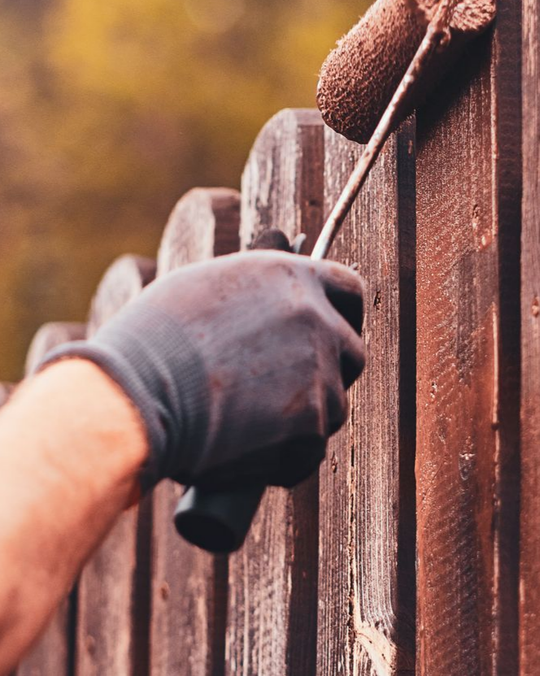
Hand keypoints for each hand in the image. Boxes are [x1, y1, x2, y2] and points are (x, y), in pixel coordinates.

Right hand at [37, 250, 364, 492]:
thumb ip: (251, 295)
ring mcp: (319, 373)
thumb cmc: (154, 340)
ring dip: (304, 417)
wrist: (138, 394)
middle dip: (329, 371)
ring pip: (333, 404)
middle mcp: (316, 319)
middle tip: (285, 389)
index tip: (332, 330)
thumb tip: (263, 308)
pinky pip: (310, 450)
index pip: (348, 289)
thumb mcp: (206, 289)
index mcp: (292, 276)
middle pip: (351, 351)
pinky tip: (244, 455)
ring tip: (247, 426)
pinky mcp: (311, 426)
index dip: (343, 313)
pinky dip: (284, 459)